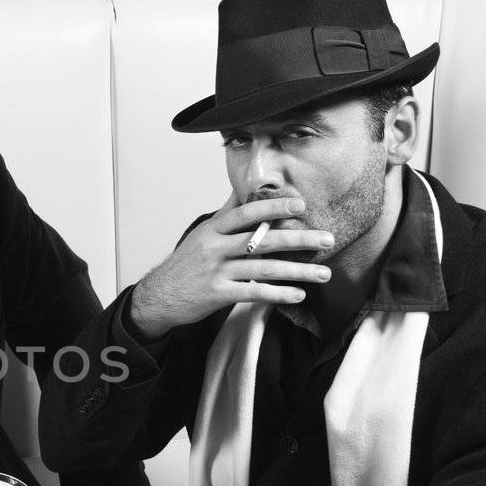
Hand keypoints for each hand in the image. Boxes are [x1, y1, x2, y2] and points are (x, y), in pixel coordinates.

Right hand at [127, 196, 333, 338]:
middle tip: (328, 239)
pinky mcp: (218, 294)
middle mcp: (216, 248)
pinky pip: (254, 293)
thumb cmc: (185, 264)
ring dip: (298, 271)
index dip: (274, 207)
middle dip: (299, 238)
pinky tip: (299, 295)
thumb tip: (244, 189)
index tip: (301, 205)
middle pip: (263, 240)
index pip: (247, 212)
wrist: (158, 296)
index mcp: (214, 229)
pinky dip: (279, 293)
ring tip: (324, 273)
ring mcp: (217, 271)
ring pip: (264, 268)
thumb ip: (226, 213)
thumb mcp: (202, 234)